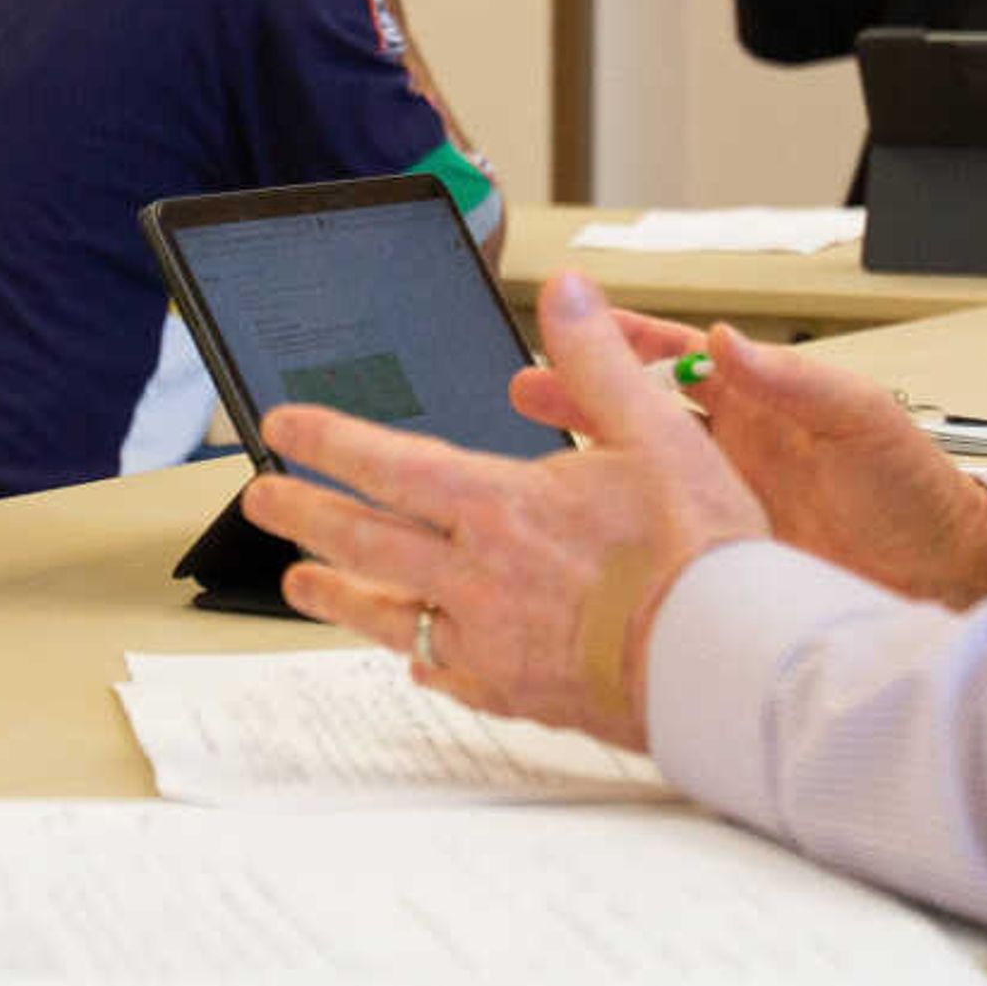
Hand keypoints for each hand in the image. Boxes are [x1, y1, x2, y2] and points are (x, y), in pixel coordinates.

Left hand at [246, 273, 767, 749]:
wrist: (727, 663)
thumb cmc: (701, 554)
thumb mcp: (656, 433)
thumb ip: (597, 361)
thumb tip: (564, 292)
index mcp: (500, 504)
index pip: (385, 462)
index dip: (326, 438)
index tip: (282, 424)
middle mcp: (476, 575)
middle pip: (362, 540)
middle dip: (302, 514)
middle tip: (260, 500)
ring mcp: (488, 642)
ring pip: (387, 614)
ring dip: (336, 594)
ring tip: (300, 584)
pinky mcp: (513, 693)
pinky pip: (444, 672)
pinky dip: (419, 656)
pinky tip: (413, 657)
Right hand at [516, 322, 986, 608]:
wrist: (945, 577)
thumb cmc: (914, 491)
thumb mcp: (862, 420)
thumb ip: (797, 381)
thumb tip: (729, 341)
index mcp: (760, 403)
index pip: (677, 360)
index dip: (627, 340)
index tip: (579, 320)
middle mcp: (730, 452)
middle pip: (637, 415)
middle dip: (579, 395)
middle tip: (524, 383)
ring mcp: (721, 508)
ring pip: (636, 478)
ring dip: (585, 463)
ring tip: (532, 459)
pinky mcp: (721, 561)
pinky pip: (657, 544)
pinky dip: (615, 538)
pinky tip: (578, 539)